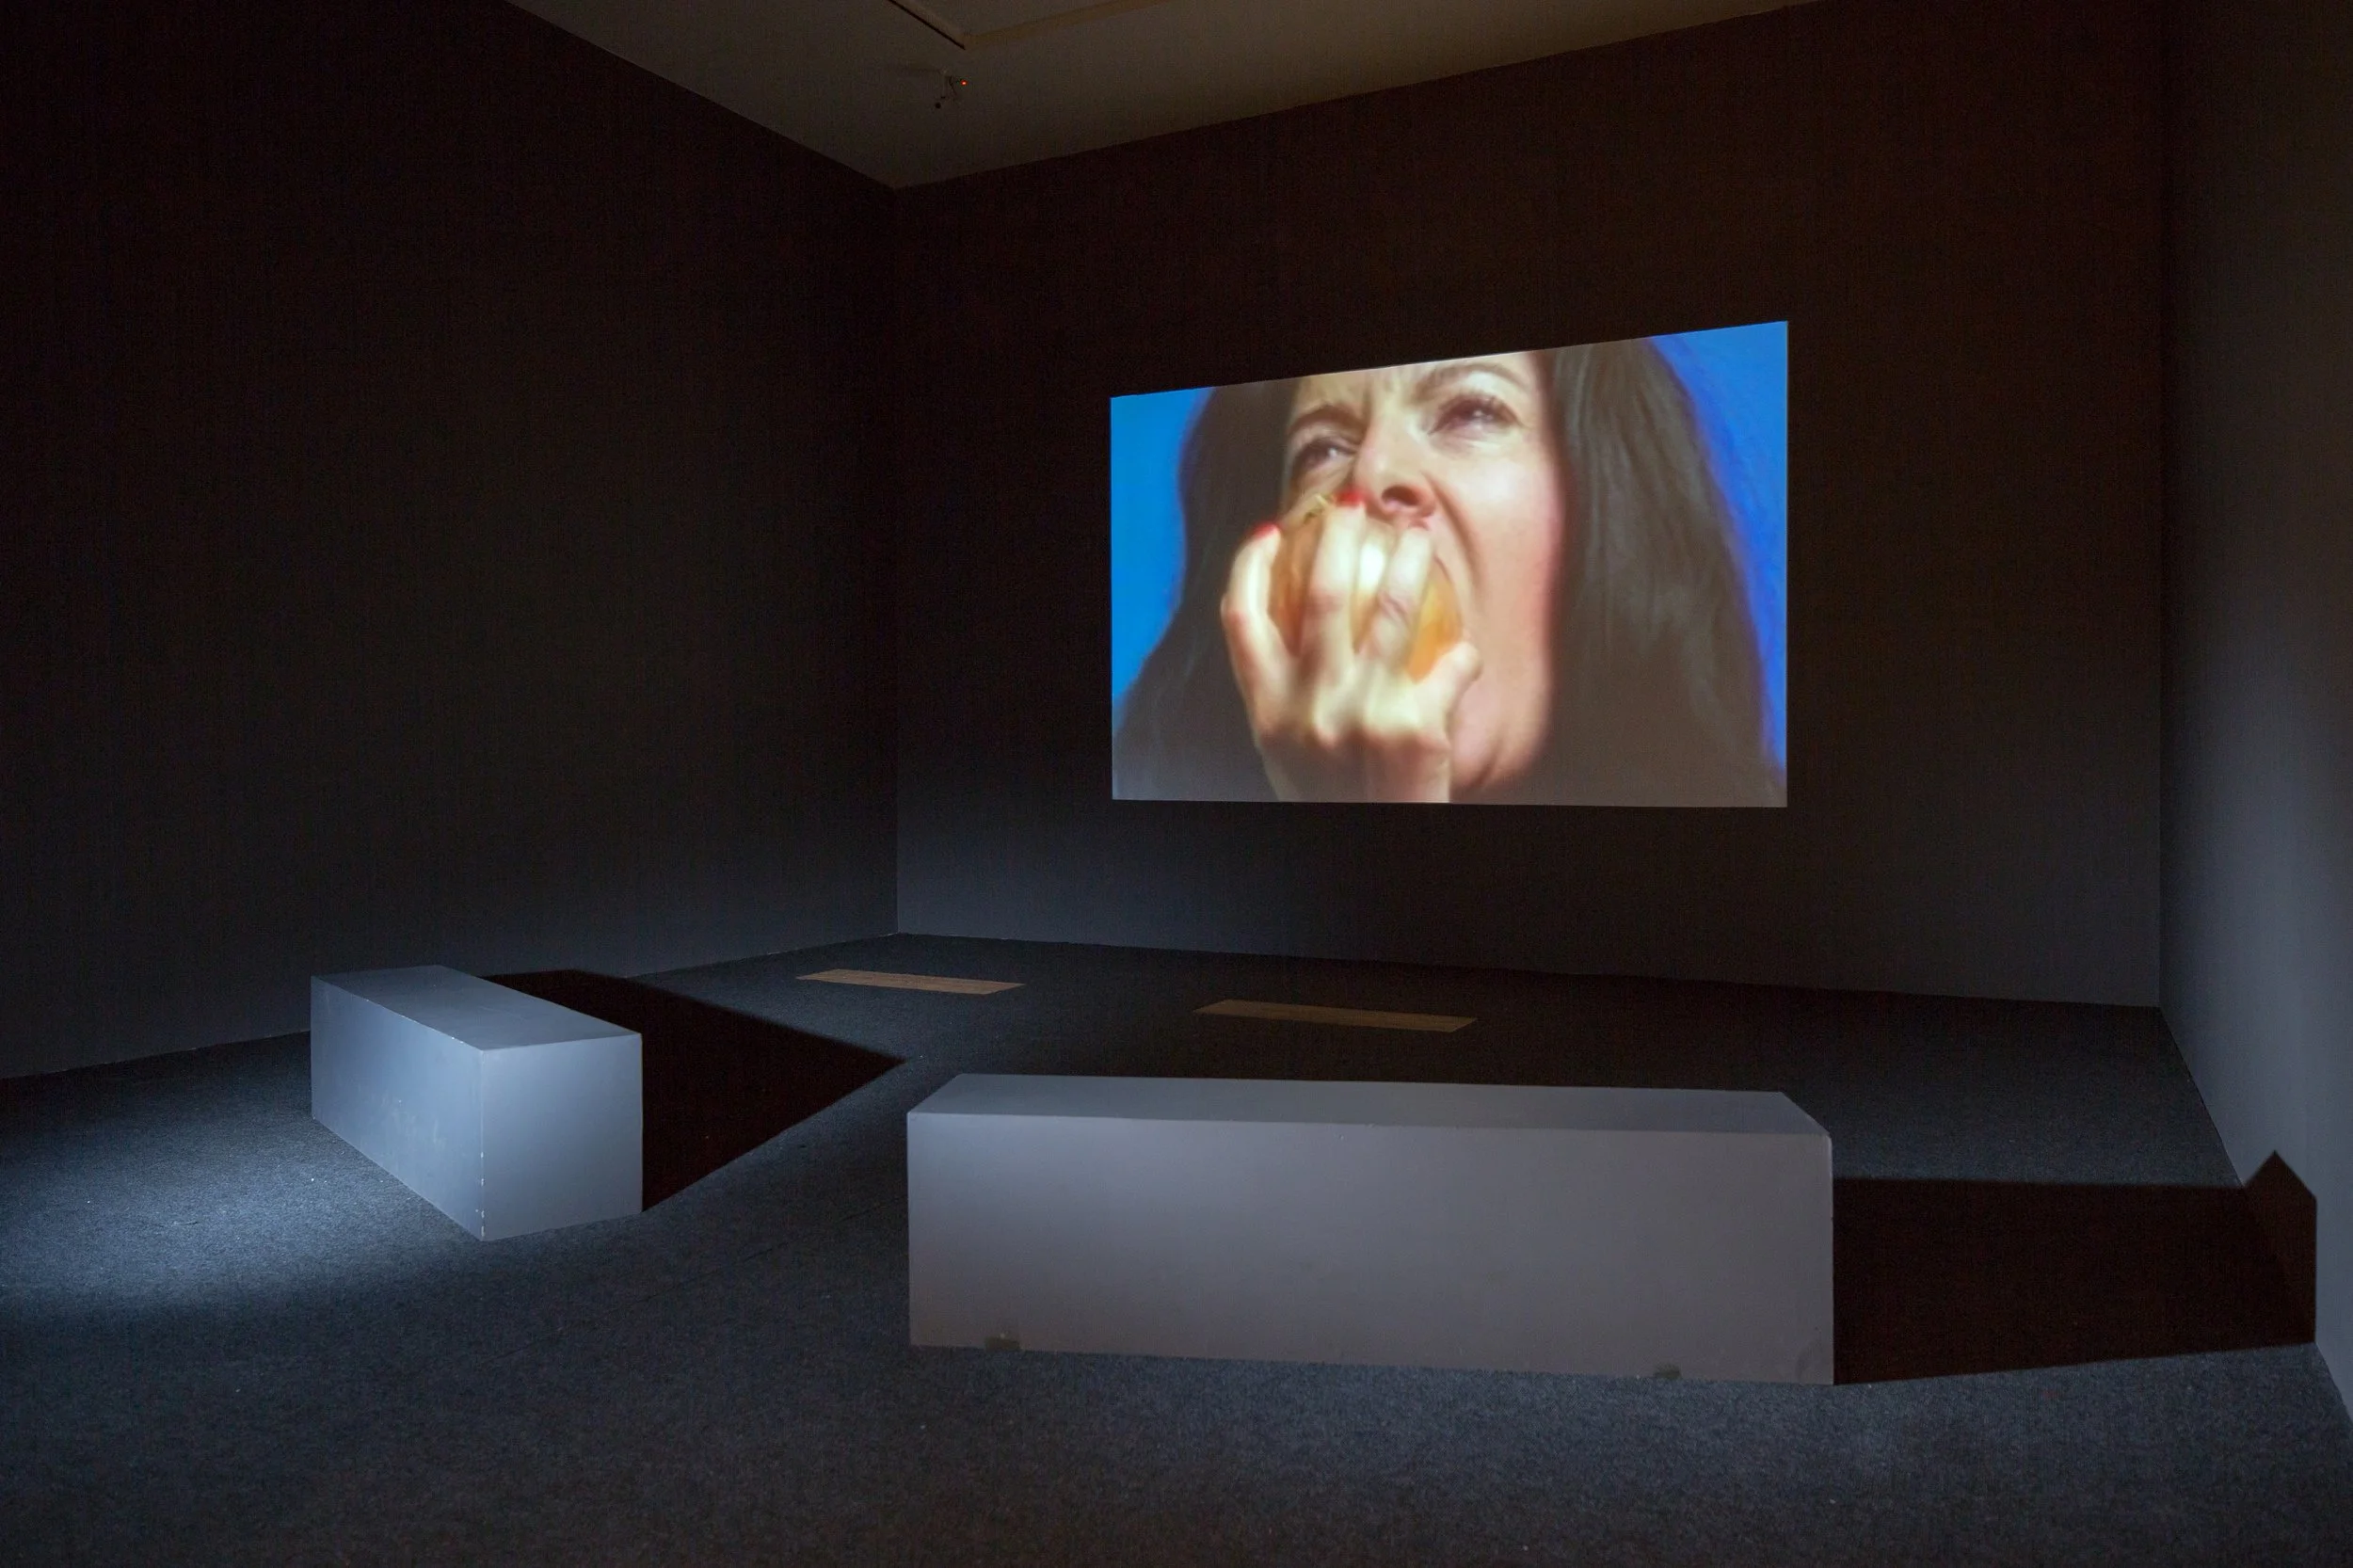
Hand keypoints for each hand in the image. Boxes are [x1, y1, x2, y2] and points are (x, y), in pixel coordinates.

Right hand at [1220, 492, 1483, 801]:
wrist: (1377, 851)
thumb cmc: (1335, 800)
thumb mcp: (1288, 752)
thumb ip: (1287, 695)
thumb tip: (1296, 626)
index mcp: (1268, 711)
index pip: (1242, 620)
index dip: (1251, 567)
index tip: (1272, 532)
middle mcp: (1310, 707)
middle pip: (1325, 594)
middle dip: (1341, 535)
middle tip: (1356, 506)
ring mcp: (1365, 713)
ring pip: (1395, 608)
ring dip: (1413, 558)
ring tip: (1421, 533)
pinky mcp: (1419, 728)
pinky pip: (1452, 664)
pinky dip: (1465, 655)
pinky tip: (1468, 652)